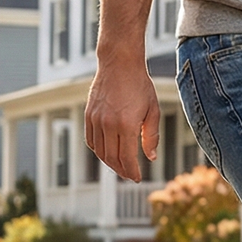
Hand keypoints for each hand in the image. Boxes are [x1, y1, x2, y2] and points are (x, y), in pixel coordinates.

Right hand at [85, 52, 158, 180]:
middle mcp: (108, 124)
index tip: (137, 178)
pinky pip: (91, 140)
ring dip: (109, 162)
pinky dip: (98, 150)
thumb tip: (150, 157)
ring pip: (100, 151)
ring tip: (120, 166)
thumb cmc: (140, 85)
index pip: (127, 158)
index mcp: (126, 125)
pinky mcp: (89, 115)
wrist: (119, 64)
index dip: (132, 171)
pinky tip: (107, 152)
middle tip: (130, 175)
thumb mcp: (153, 110)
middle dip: (121, 170)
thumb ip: (151, 136)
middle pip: (112, 158)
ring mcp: (96, 120)